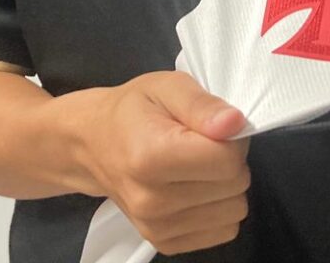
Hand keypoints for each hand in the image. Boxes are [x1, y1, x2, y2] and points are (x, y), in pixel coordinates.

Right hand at [80, 71, 250, 254]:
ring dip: (226, 186)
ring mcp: (157, 227)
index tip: (212, 127)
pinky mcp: (165, 243)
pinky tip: (195, 188)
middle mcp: (152, 201)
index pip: (228, 160)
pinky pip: (224, 230)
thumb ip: (202, 104)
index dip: (232, 138)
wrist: (93, 145)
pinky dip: (218, 208)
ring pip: (234, 211)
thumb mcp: (167, 86)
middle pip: (235, 186)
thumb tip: (235, 123)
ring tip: (197, 166)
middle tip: (202, 144)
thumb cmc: (132, 112)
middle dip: (229, 160)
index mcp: (151, 157)